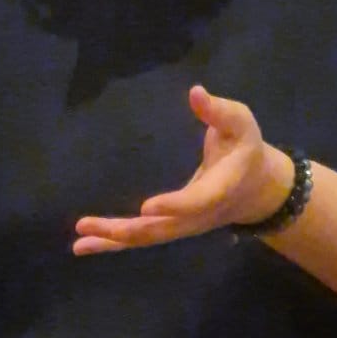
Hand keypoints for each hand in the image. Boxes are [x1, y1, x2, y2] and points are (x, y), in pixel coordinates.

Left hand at [72, 85, 290, 254]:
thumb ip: (219, 111)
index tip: (147, 207)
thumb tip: (196, 92)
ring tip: (79, 240)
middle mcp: (199, 215)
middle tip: (87, 224)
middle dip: (125, 229)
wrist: (257, 190)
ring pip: (147, 237)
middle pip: (162, 229)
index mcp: (220, 189)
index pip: (197, 201)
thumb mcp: (241, 124)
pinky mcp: (172, 226)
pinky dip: (113, 243)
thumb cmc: (245, 149)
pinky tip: (85, 245)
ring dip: (112, 239)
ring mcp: (184, 225)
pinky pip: (142, 236)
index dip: (174, 205)